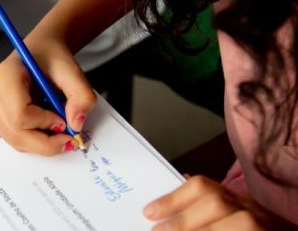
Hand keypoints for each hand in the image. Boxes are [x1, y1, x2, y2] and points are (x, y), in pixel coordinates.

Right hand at [0, 38, 95, 155]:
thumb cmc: (53, 59)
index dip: (45, 123)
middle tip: (69, 139)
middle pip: (16, 133)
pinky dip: (35, 140)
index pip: (20, 114)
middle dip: (46, 142)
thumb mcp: (73, 71)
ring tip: (59, 128)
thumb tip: (75, 125)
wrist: (41, 53)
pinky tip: (47, 127)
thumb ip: (81, 96)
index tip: (64, 121)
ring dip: (42, 142)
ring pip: (15, 141)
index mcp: (5, 75)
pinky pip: (14, 139)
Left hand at [144, 175, 296, 229]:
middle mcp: (251, 209)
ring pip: (239, 223)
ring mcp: (264, 226)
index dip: (173, 199)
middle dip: (184, 220)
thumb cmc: (255, 229)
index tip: (148, 212)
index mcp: (236, 200)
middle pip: (216, 203)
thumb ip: (205, 207)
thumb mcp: (232, 214)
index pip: (202, 187)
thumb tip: (170, 194)